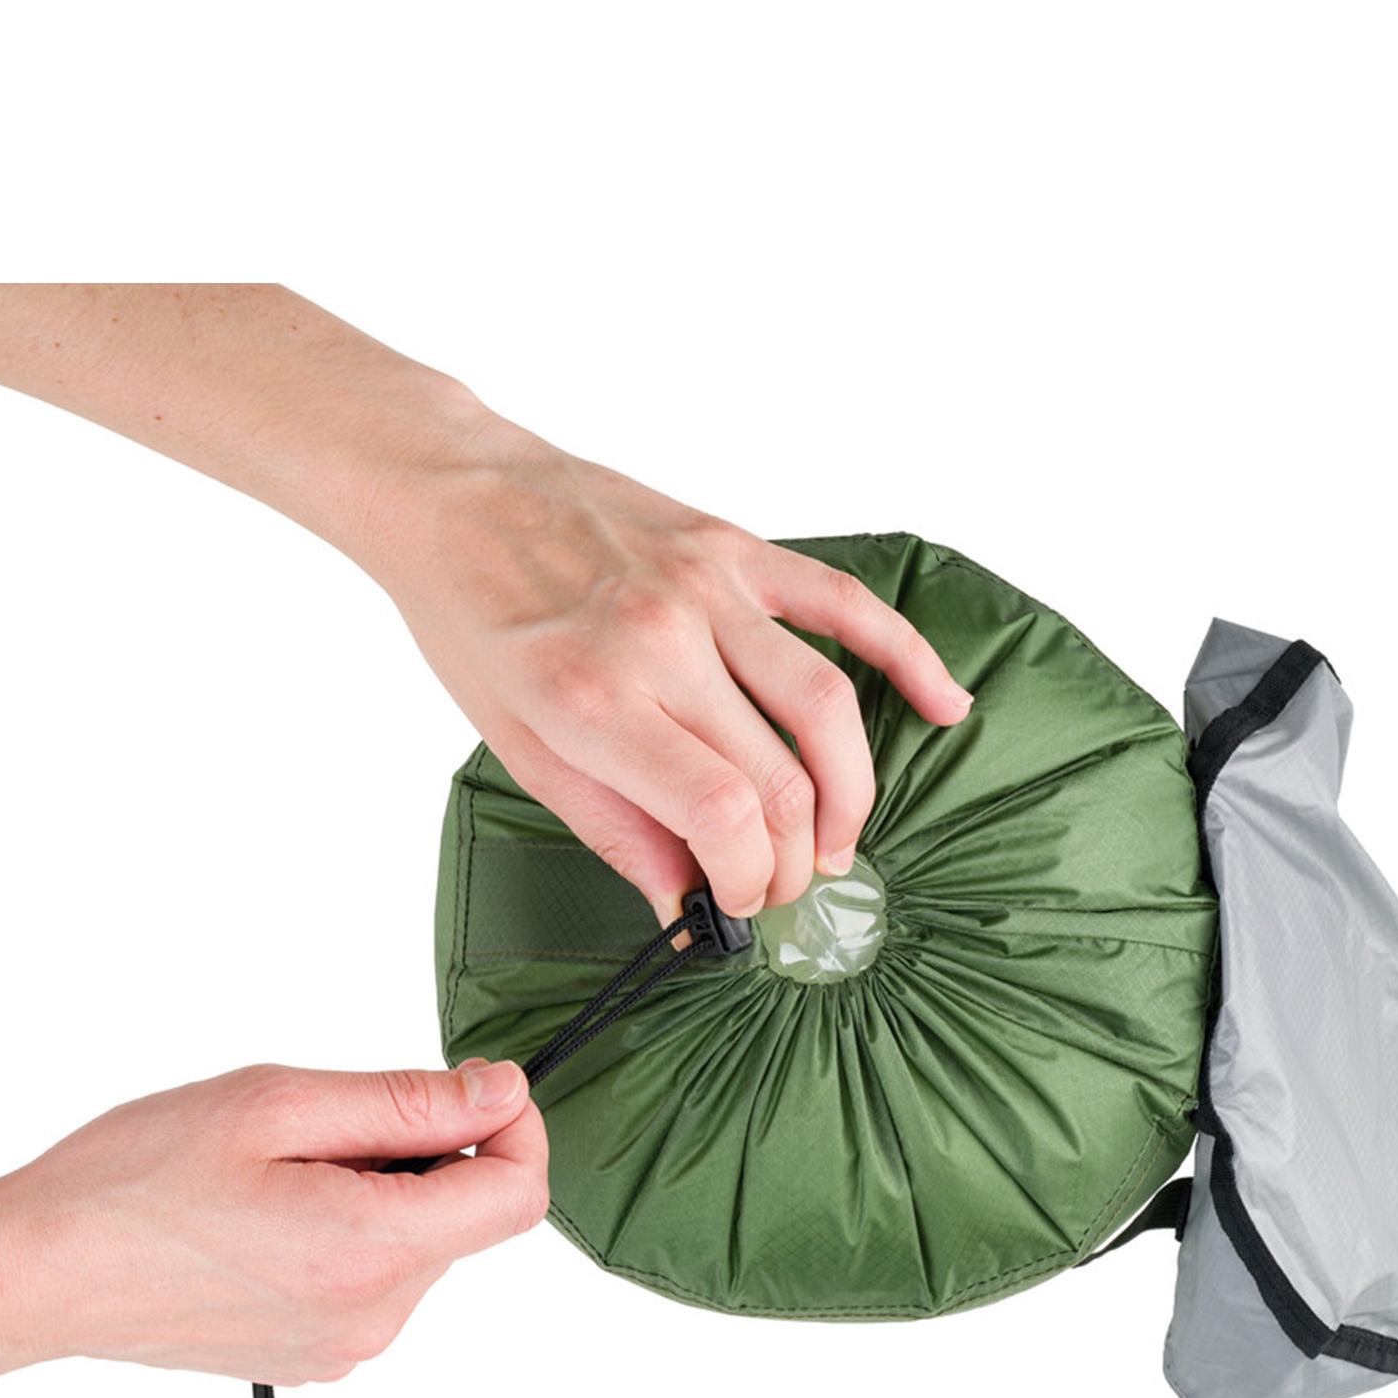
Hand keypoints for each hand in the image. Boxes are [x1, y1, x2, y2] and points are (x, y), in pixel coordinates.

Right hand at [0, 1058, 546, 1385]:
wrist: (35, 1272)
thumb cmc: (133, 1180)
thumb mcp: (277, 1104)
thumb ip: (407, 1102)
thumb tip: (502, 1093)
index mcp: (370, 1253)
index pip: (516, 1196)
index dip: (514, 1126)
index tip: (469, 1084)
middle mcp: (372, 1317)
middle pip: (466, 1217)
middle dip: (427, 1152)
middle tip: (326, 1124)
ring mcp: (343, 1346)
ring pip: (420, 1244)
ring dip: (383, 1191)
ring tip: (282, 1172)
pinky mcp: (312, 1356)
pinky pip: (374, 1279)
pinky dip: (350, 1232)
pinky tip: (269, 1213)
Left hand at [367, 428, 973, 921]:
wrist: (454, 493)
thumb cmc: (473, 617)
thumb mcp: (519, 746)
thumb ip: (615, 829)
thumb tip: (684, 904)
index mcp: (597, 699)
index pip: (722, 816)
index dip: (747, 880)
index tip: (736, 903)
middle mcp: (662, 641)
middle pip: (780, 777)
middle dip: (793, 858)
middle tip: (780, 886)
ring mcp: (707, 588)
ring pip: (826, 705)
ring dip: (851, 791)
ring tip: (837, 840)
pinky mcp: (735, 548)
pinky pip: (844, 604)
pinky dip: (906, 656)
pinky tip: (943, 704)